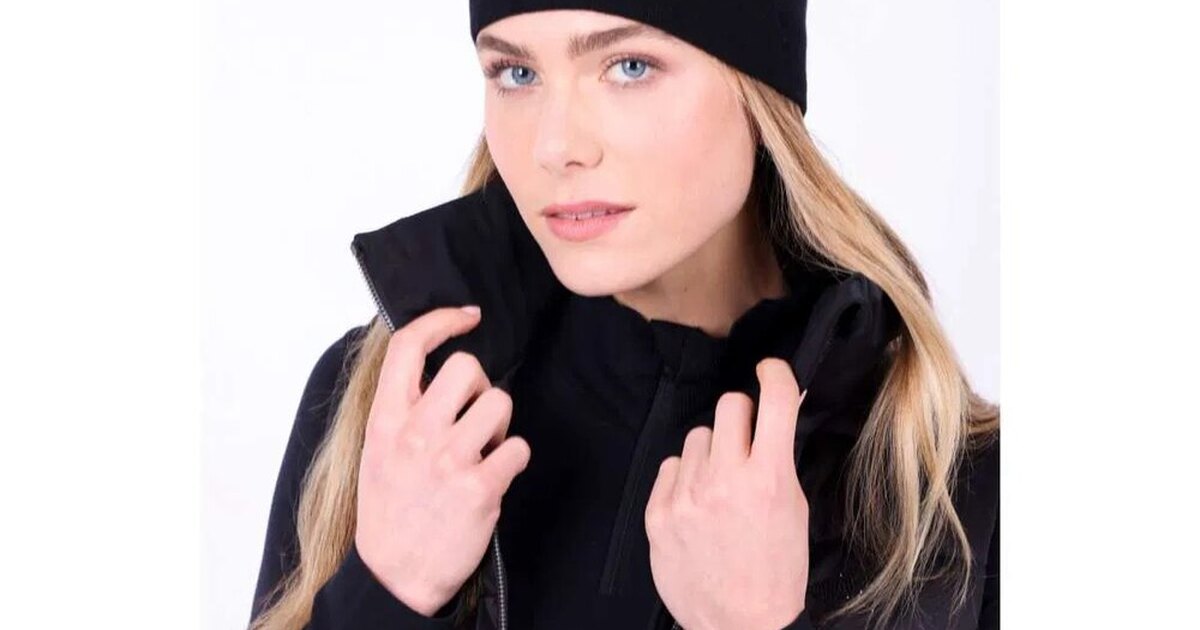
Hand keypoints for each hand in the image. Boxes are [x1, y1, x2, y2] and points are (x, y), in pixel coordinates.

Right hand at [355, 306, 530, 615]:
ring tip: (481, 450)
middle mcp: (416, 433)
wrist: (395, 575)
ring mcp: (448, 459)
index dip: (441, 320)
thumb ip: (402, 408)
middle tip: (471, 417)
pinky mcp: (480, 487)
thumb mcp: (378, 450)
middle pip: (467, 367)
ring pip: (500, 403)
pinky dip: (514, 459)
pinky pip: (518, 447)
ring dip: (499, 425)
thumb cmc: (390, 509)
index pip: (408, 346)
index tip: (466, 317)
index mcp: (386, 419)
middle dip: (479, 387)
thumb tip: (436, 365)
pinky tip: (494, 476)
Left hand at [645, 358, 809, 629]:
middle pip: (728, 405)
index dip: (776, 374)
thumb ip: (780, 459)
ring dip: (712, 451)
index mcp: (768, 480)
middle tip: (747, 441)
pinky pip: (672, 465)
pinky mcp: (658, 513)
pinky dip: (686, 478)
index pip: (774, 400)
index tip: (770, 370)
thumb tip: (777, 413)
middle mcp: (724, 481)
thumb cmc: (776, 569)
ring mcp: (687, 497)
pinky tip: (698, 505)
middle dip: (742, 416)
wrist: (740, 625)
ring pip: (698, 436)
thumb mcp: (794, 510)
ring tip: (720, 486)